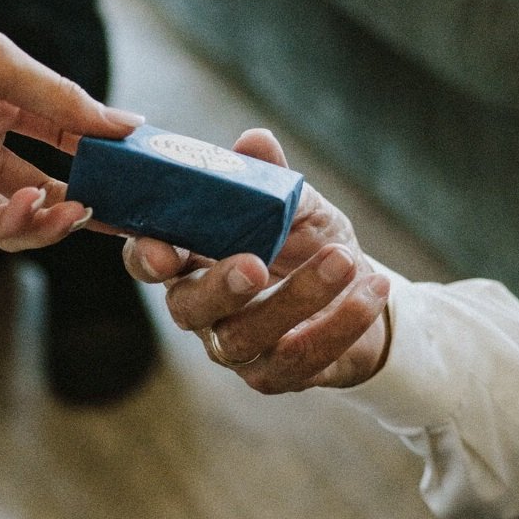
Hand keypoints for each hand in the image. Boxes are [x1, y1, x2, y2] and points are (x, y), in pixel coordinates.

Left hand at [0, 0, 142, 249]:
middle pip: (49, 188)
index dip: (101, 152)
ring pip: (20, 220)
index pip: (64, 138)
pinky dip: (16, 223)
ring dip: (56, 218)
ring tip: (81, 208)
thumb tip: (126, 124)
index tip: (140, 162)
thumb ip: (61, 98)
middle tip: (128, 210)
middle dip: (90, 201)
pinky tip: (35, 202)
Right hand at [124, 129, 390, 391]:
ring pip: (248, 336)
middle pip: (188, 308)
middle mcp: (204, 309)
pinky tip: (371, 288)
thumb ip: (271, 179)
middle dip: (219, 287)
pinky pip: (302, 358)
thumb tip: (255, 142)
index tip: (165, 253)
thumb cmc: (313, 242)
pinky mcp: (277, 376)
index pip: (150, 259)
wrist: (361, 292)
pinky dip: (342, 322)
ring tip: (344, 259)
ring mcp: (237, 348)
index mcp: (194, 259)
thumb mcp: (298, 205)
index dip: (148, 256)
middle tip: (254, 265)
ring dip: (298, 297)